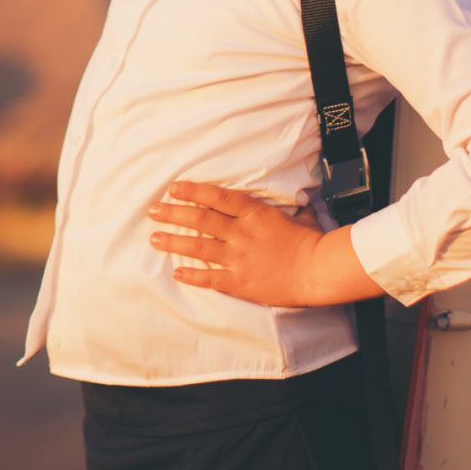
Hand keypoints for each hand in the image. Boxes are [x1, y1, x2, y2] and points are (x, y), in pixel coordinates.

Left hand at [147, 181, 329, 307]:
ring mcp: (238, 258)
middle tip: (152, 210)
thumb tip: (266, 195)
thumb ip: (268, 207)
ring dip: (174, 242)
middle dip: (173, 213)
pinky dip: (192, 275)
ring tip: (154, 238)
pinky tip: (176, 272)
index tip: (173, 188)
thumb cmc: (309, 240)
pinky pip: (210, 278)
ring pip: (198, 247)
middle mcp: (241, 233)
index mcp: (253, 213)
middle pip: (200, 219)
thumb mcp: (289, 214)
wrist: (318, 269)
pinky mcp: (240, 281)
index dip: (192, 191)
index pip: (217, 197)